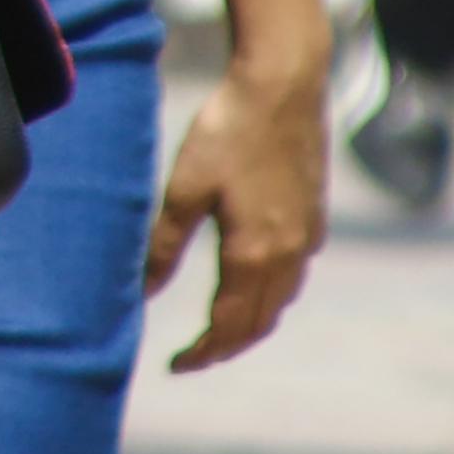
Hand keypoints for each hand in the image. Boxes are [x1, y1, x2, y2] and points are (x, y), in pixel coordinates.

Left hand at [147, 62, 327, 369]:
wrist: (281, 88)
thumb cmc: (225, 133)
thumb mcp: (182, 189)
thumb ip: (163, 244)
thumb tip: (140, 291)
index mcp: (254, 253)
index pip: (230, 325)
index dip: (203, 352)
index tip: (174, 366)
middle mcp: (289, 254)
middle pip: (260, 322)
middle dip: (225, 345)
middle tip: (191, 356)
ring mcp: (307, 236)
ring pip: (281, 300)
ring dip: (251, 322)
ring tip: (216, 328)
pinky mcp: (313, 216)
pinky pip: (293, 273)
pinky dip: (269, 292)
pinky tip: (248, 280)